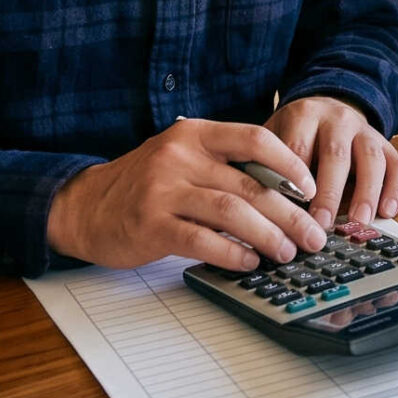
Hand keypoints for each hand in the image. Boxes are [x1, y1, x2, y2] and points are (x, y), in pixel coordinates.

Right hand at [46, 118, 322, 270]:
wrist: (84, 206)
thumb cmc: (144, 185)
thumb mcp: (182, 159)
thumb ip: (224, 167)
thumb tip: (285, 194)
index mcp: (194, 134)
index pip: (254, 139)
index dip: (290, 164)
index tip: (311, 189)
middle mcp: (179, 156)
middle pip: (250, 184)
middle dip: (290, 213)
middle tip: (313, 235)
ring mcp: (163, 190)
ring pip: (232, 212)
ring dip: (268, 236)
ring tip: (288, 252)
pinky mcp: (150, 225)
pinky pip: (203, 241)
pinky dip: (233, 253)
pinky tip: (249, 262)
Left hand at [266, 95, 397, 229]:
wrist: (328, 108)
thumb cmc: (295, 134)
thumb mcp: (273, 137)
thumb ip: (265, 164)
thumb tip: (253, 205)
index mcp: (304, 115)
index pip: (298, 148)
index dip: (294, 180)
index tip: (290, 211)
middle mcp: (337, 118)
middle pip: (336, 154)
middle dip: (329, 192)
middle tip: (322, 225)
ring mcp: (365, 130)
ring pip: (371, 158)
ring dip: (366, 191)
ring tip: (359, 221)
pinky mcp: (385, 143)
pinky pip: (397, 164)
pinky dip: (396, 188)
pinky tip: (388, 210)